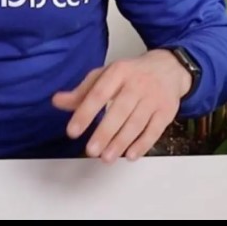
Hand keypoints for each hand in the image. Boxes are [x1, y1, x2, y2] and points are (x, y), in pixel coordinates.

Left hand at [51, 50, 191, 162]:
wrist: (168, 68)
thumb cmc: (131, 73)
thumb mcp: (106, 75)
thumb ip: (82, 91)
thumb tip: (57, 101)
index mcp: (118, 71)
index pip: (99, 93)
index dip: (85, 113)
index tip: (72, 131)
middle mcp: (136, 83)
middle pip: (119, 110)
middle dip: (105, 132)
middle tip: (90, 150)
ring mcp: (153, 97)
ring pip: (136, 123)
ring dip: (121, 142)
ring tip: (106, 157)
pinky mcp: (167, 111)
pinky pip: (154, 130)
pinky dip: (143, 145)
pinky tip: (130, 155)